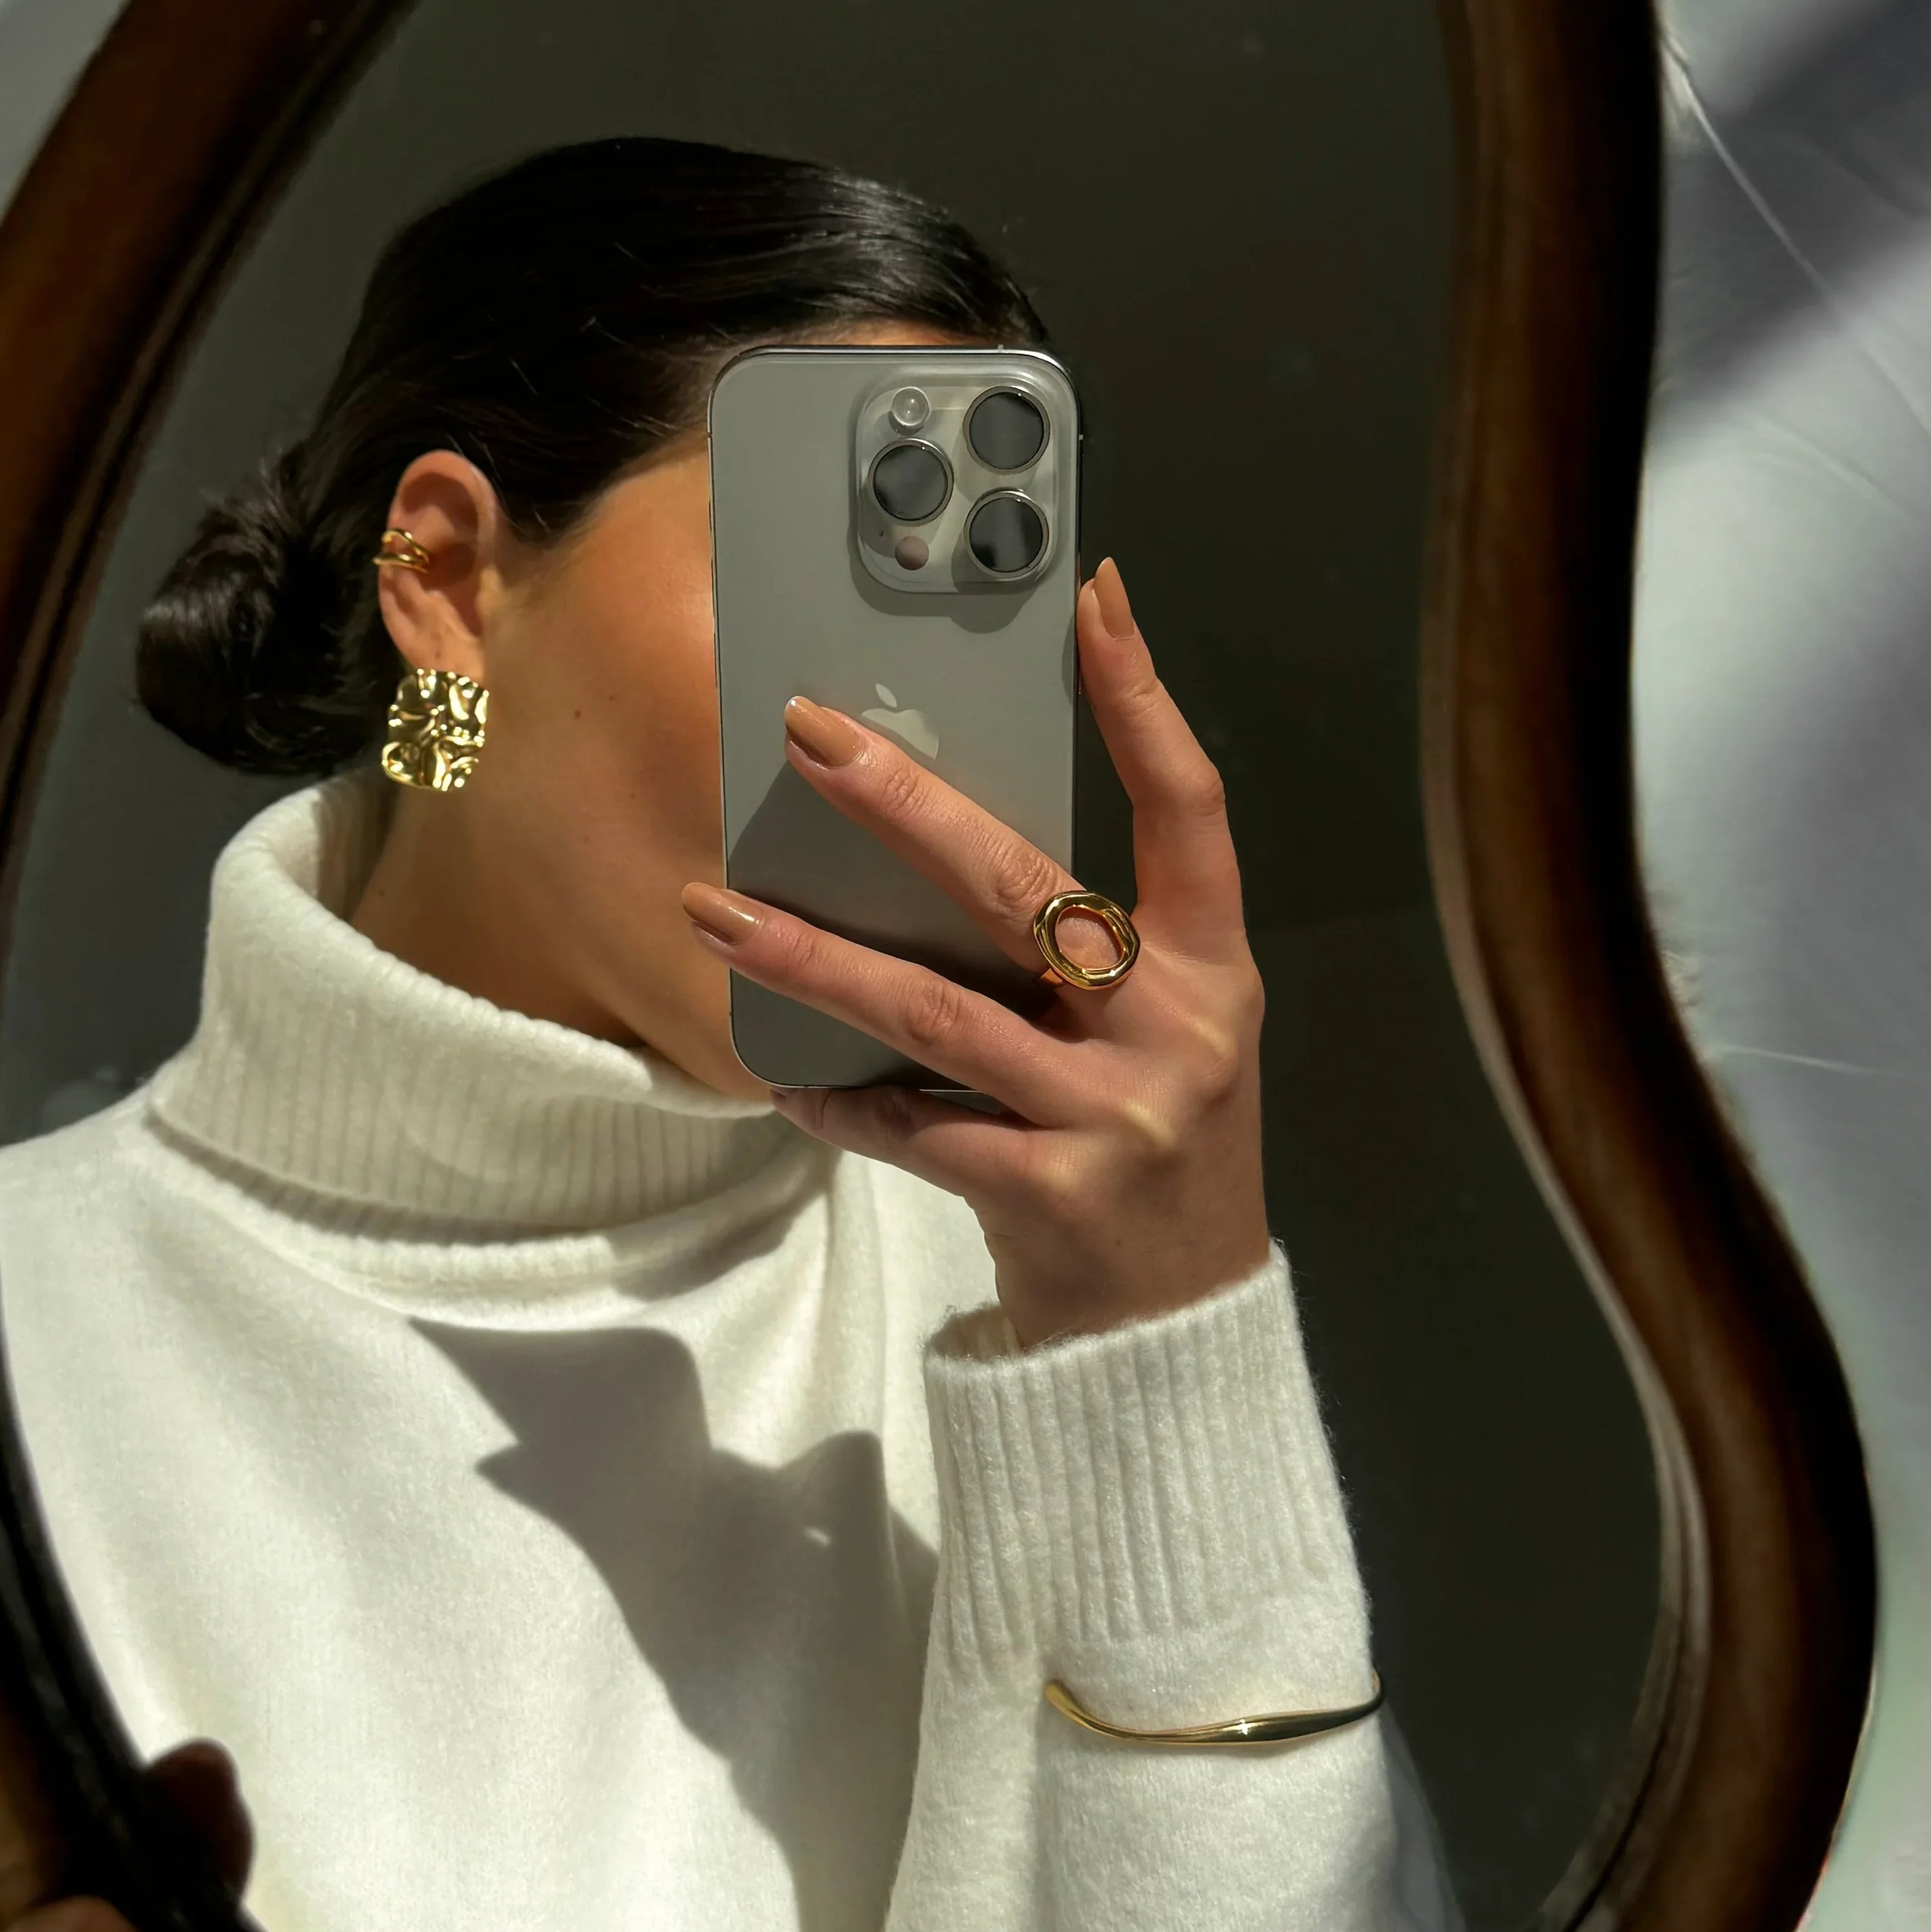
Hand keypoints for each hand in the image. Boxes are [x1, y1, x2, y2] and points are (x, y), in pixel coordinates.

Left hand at [680, 556, 1268, 1348]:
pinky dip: (842, 1102)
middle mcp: (1176, 1030)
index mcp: (1215, 968)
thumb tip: (943, 835)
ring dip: (813, 957)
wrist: (1179, 1332)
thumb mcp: (1168, 1034)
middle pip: (1026, 891)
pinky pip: (913, 1129)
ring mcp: (1112, 1115)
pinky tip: (785, 1083)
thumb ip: (1094, 948)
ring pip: (937, 1013)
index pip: (1189, 807)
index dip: (1146, 701)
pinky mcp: (1045, 1195)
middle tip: (811, 736)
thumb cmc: (1154, 1150)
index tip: (1097, 599)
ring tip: (715, 906)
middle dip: (908, 805)